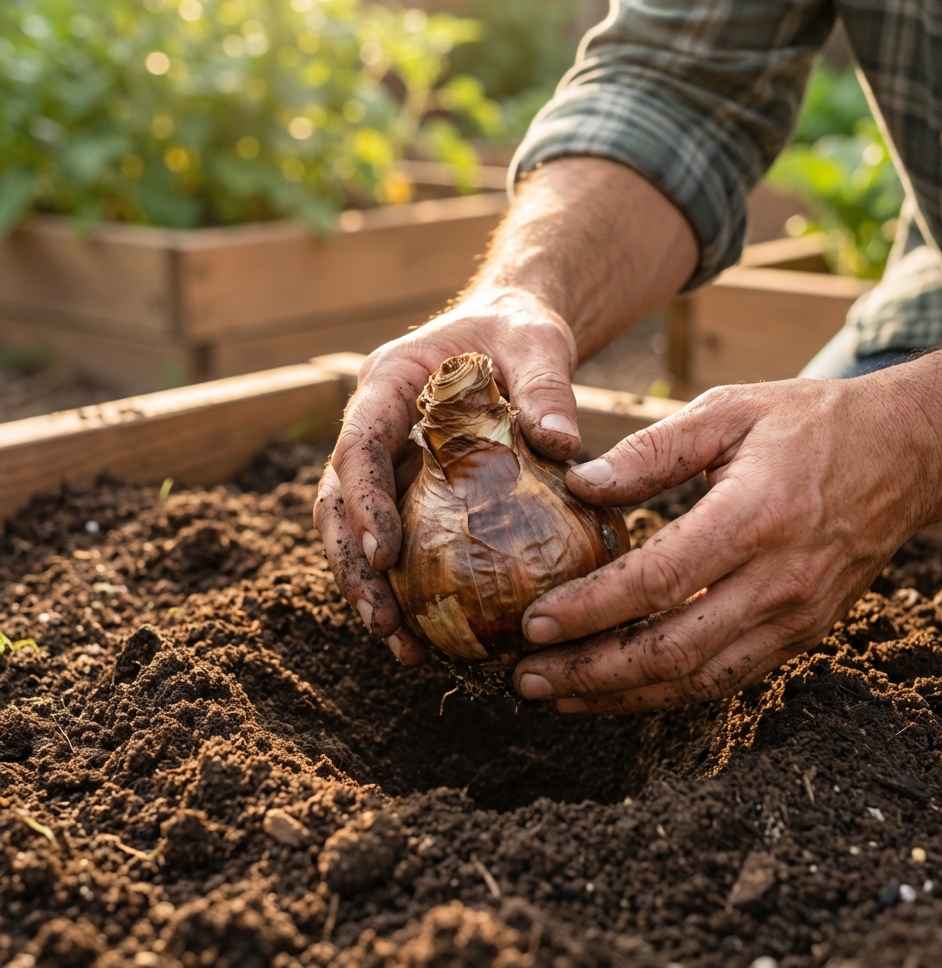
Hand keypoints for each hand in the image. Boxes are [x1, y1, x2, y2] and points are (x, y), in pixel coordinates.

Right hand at [314, 287, 582, 664]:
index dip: (362, 501)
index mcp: (388, 383)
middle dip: (353, 565)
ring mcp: (387, 459)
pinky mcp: (409, 487)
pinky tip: (433, 633)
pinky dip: (408, 586)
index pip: (358, 444)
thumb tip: (564, 445)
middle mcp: (374, 424)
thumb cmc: (519, 332)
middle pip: (337, 501)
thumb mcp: (538, 345)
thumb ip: (547, 387)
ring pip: (354, 530)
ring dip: (371, 589)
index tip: (386, 554)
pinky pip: (399, 539)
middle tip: (384, 623)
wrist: (510, 333)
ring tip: (403, 647)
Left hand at [511, 374, 940, 711]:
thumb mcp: (728, 410)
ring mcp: (795, 616)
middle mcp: (778, 581)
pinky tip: (621, 691)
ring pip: (697, 680)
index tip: (534, 623)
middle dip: (590, 674)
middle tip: (527, 678)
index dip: (589, 610)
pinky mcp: (803, 633)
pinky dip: (668, 693)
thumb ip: (651, 449)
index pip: (656, 582)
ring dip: (622, 697)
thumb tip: (580, 484)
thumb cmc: (809, 422)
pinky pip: (727, 678)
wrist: (905, 452)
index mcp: (754, 517)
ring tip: (559, 697)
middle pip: (670, 650)